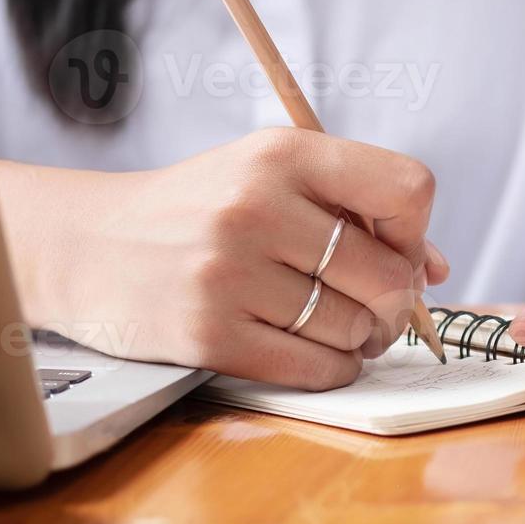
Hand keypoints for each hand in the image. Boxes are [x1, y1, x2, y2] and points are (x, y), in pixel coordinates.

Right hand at [0, 127, 447, 390]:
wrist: (87, 244)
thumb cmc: (198, 209)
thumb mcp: (270, 177)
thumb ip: (356, 208)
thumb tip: (437, 270)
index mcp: (282, 154)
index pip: (407, 189)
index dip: (416, 230)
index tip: (394, 247)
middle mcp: (256, 207)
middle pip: (387, 274)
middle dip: (393, 301)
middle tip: (376, 308)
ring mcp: (229, 273)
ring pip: (352, 328)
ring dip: (359, 338)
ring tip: (334, 325)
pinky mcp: (208, 335)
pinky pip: (313, 369)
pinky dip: (330, 369)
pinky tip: (315, 352)